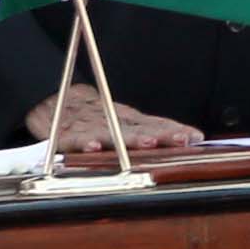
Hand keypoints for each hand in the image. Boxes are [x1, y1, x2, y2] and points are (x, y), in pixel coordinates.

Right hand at [24, 84, 203, 155]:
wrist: (53, 101)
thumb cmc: (95, 116)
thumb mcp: (124, 121)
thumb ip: (152, 130)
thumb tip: (193, 137)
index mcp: (128, 120)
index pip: (156, 124)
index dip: (175, 130)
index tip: (196, 136)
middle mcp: (113, 121)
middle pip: (141, 128)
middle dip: (162, 134)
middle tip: (181, 139)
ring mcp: (90, 127)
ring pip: (113, 133)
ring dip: (131, 138)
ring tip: (148, 143)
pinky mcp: (66, 135)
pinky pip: (75, 140)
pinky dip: (83, 143)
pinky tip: (94, 147)